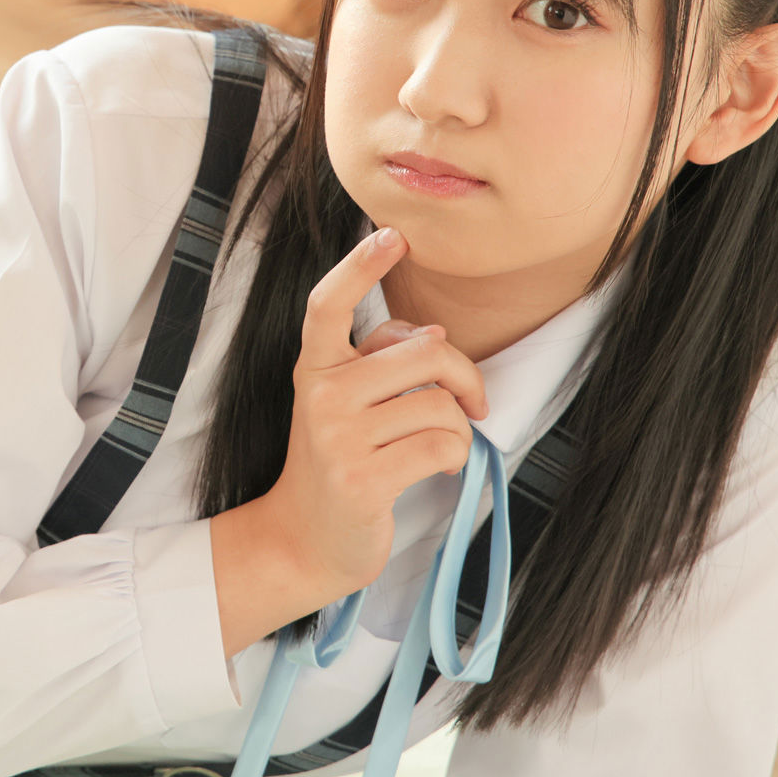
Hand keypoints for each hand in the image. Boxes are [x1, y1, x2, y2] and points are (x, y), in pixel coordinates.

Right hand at [266, 226, 489, 598]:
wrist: (302, 540)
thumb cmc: (337, 463)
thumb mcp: (345, 405)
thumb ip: (379, 363)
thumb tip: (432, 333)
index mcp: (314, 368)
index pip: (328, 305)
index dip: (360, 265)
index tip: (395, 236)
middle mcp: (320, 395)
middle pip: (424, 353)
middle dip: (466, 376)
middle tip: (474, 402)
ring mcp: (338, 438)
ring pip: (440, 405)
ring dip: (457, 429)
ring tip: (438, 447)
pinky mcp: (363, 479)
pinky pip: (441, 446)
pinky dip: (454, 458)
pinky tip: (437, 469)